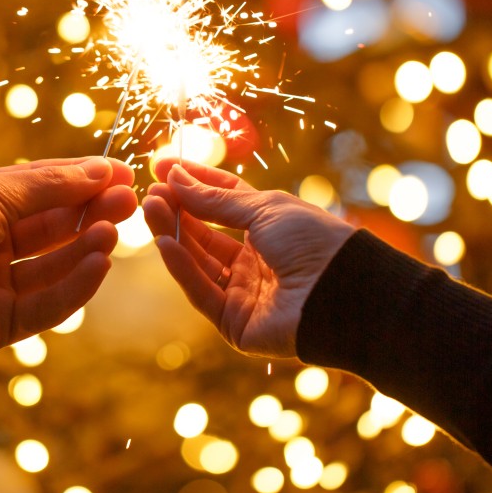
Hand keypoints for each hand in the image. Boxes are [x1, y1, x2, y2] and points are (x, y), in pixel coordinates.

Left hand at [0, 157, 136, 399]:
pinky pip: (46, 306)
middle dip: (92, 214)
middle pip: (55, 230)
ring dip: (86, 248)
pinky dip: (75, 285)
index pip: (45, 191)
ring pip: (54, 268)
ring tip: (114, 231)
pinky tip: (100, 263)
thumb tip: (101, 170)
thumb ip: (50, 187)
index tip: (123, 174)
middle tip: (131, 202)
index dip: (84, 182)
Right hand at [142, 160, 353, 357]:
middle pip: (205, 233)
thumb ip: (216, 199)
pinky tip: (164, 243)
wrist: (341, 290)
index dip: (194, 185)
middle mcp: (254, 261)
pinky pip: (202, 293)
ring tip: (151, 208)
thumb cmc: (313, 242)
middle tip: (150, 192)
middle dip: (178, 210)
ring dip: (173, 235)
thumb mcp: (264, 208)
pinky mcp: (235, 324)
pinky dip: (182, 268)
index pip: (222, 203)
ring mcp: (244, 294)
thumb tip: (177, 177)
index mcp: (269, 229)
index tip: (163, 168)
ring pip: (198, 262)